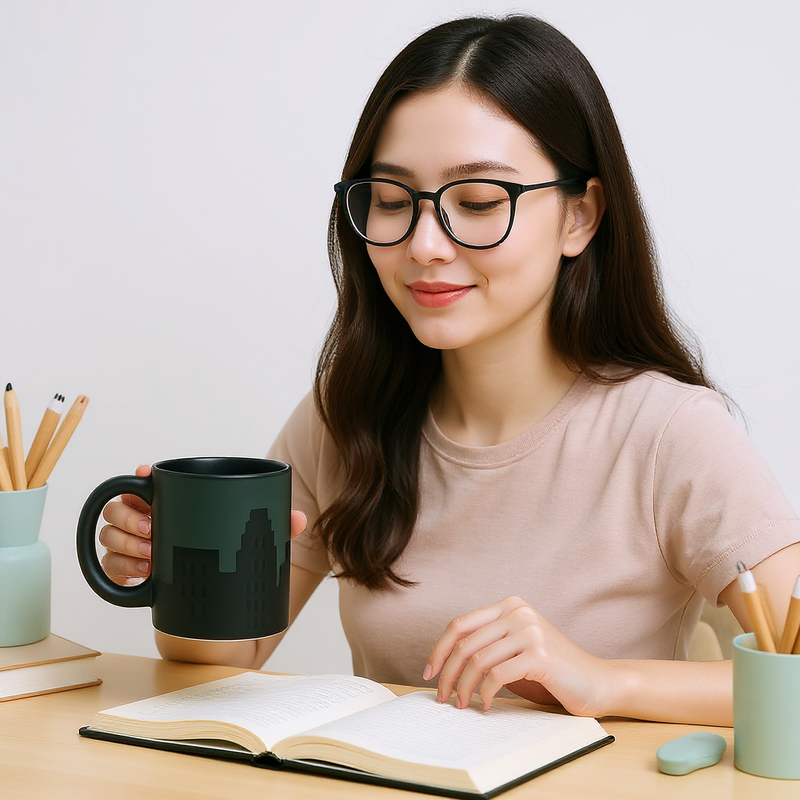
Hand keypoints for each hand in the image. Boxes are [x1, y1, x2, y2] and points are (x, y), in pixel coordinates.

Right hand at [100, 463, 307, 585]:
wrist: (214, 605)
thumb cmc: (229, 559)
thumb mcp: (251, 541)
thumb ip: (275, 527)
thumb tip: (299, 518)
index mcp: (174, 506)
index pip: (147, 483)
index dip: (139, 476)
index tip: (144, 472)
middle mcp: (148, 522)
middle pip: (119, 507)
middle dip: (130, 516)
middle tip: (153, 529)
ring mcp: (134, 547)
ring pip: (111, 535)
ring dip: (126, 543)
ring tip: (151, 555)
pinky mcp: (129, 573)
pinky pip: (112, 566)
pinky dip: (123, 568)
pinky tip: (143, 574)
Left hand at [423, 596, 613, 715]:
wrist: (597, 682)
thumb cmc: (551, 672)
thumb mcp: (514, 652)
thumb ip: (487, 648)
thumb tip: (445, 667)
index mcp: (509, 606)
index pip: (460, 625)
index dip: (439, 650)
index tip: (429, 674)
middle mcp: (518, 612)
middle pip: (464, 643)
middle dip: (448, 674)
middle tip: (442, 697)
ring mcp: (529, 630)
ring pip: (477, 659)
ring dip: (464, 687)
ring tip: (462, 705)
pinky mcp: (539, 653)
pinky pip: (497, 675)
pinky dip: (485, 693)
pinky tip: (485, 705)